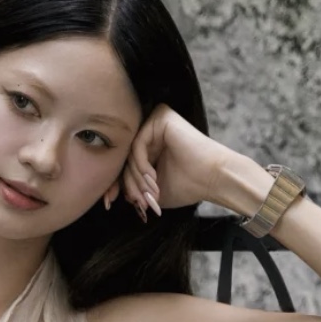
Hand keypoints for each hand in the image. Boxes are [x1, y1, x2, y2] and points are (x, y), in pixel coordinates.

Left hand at [102, 105, 261, 222]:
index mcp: (149, 145)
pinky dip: (142, 166)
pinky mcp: (161, 118)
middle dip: (127, 185)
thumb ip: (131, 187)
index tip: (108, 203)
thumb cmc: (187, 185)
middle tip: (138, 202)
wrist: (213, 178)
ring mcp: (156, 121)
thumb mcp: (151, 191)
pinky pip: (138, 144)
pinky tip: (153, 180)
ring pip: (129, 153)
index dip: (114, 184)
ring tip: (151, 194)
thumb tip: (108, 194)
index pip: (123, 163)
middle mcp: (151, 130)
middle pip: (124, 158)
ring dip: (137, 179)